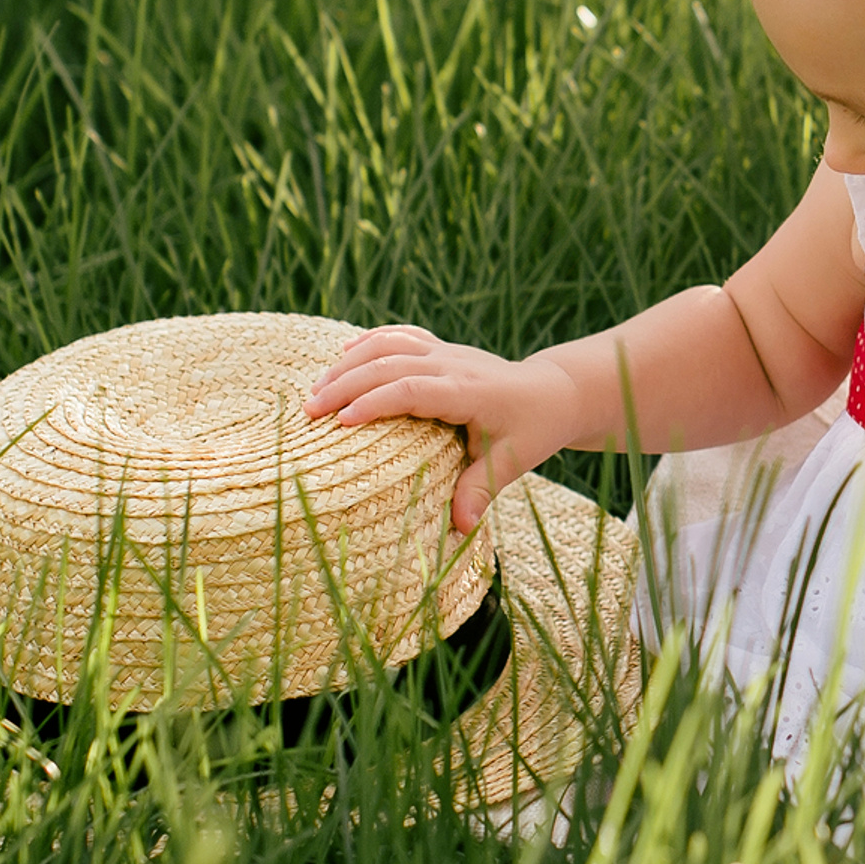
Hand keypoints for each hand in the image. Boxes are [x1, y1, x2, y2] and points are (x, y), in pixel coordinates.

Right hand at [307, 325, 581, 532]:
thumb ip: (482, 489)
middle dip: (346, 384)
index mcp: (469, 391)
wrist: (555, 391)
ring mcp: (446, 351)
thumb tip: (461, 527)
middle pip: (390, 363)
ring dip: (350, 363)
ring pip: (390, 344)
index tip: (341, 421)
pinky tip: (343, 356)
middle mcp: (453, 364)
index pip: (413, 388)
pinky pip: (401, 336)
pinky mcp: (441, 349)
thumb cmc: (534, 428)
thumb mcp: (514, 461)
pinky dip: (370, 341)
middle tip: (309, 412)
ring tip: (315, 390)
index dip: (376, 401)